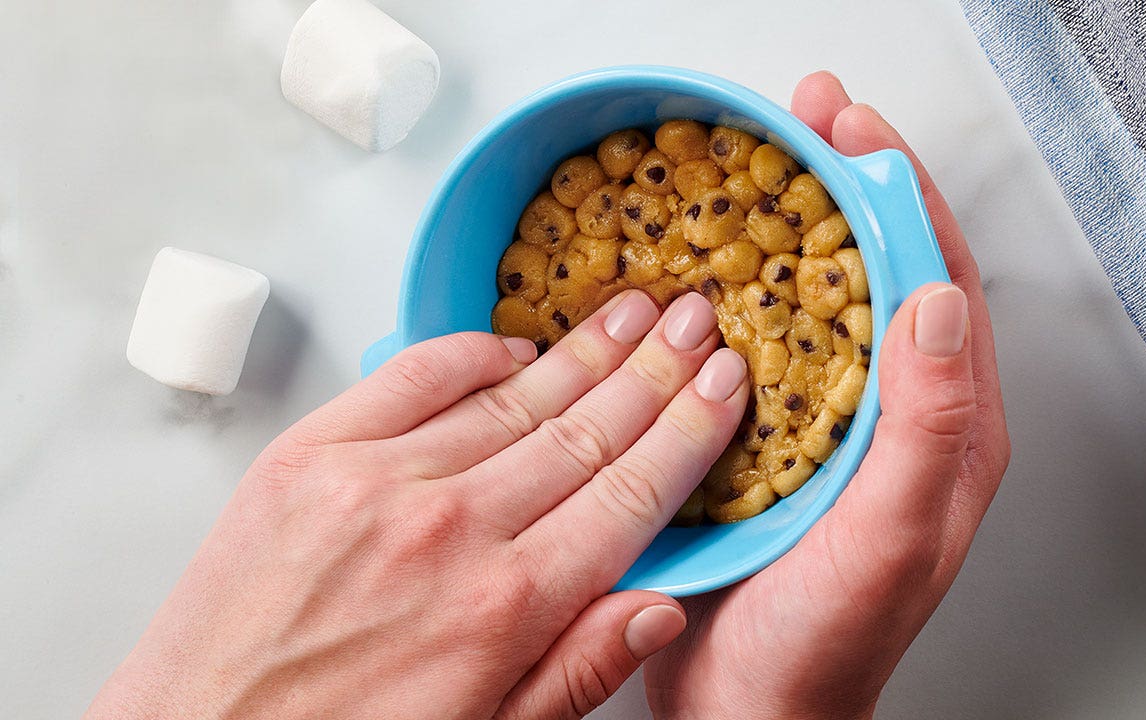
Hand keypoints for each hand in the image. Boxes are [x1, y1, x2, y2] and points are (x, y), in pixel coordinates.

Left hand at [85, 290, 749, 719]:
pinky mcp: (308, 457)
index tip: (723, 382)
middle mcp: (450, 529)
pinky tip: (513, 342)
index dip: (688, 431)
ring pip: (510, 399)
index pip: (629, 495)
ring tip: (631, 312)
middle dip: (653, 370)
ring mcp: (375, 482)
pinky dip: (469, 353)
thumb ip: (576, 671)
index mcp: (506, 606)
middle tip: (694, 319)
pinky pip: (409, 377)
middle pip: (583, 431)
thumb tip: (661, 607)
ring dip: (581, 352)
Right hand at [643, 72, 1011, 718]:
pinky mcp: (769, 440)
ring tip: (755, 166)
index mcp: (943, 431)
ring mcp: (829, 424)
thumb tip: (938, 302)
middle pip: (879, 272)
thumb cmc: (822, 649)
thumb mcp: (888, 539)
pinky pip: (762, 345)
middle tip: (806, 121)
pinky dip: (738, 290)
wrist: (748, 715)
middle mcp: (892, 417)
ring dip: (791, 225)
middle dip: (847, 185)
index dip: (901, 195)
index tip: (856, 133)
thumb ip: (926, 428)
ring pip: (817, 299)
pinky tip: (704, 265)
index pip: (938, 282)